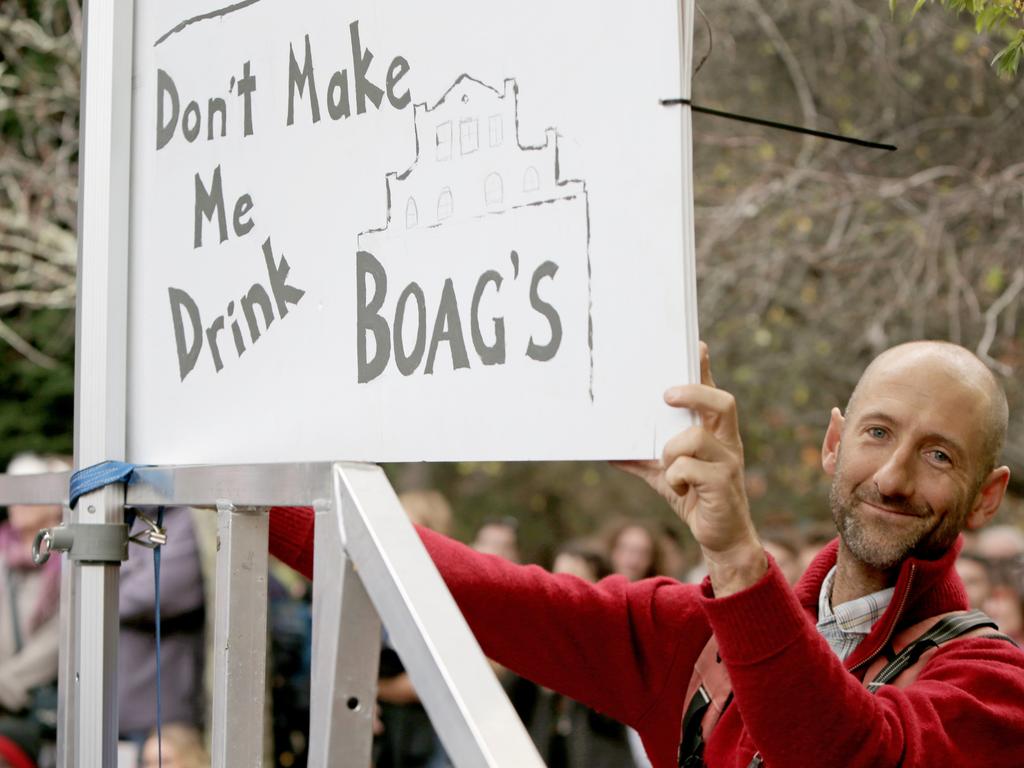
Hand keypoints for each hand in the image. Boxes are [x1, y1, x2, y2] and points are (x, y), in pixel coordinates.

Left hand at [615, 343, 765, 595]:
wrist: (721, 539)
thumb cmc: (695, 497)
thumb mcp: (664, 475)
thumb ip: (641, 458)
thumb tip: (607, 449)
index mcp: (714, 432)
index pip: (712, 392)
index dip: (705, 368)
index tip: (696, 345)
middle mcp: (726, 441)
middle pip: (722, 402)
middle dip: (694, 392)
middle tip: (667, 394)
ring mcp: (728, 461)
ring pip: (696, 437)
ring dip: (671, 451)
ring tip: (667, 467)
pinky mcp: (723, 484)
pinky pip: (689, 468)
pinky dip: (675, 477)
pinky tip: (679, 488)